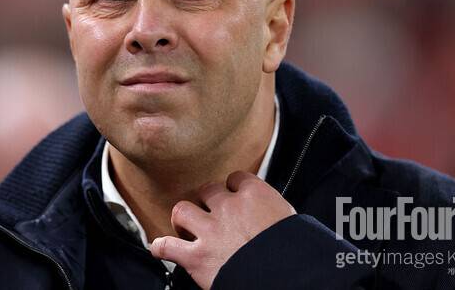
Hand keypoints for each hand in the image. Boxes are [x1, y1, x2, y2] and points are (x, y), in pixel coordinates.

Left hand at [150, 171, 296, 288]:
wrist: (287, 275)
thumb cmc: (293, 250)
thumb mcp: (289, 219)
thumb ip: (273, 211)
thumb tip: (270, 214)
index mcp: (255, 195)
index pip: (236, 178)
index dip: (234, 188)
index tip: (235, 196)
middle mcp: (229, 207)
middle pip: (208, 190)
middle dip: (209, 202)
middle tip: (214, 215)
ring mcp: (211, 230)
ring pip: (183, 210)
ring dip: (184, 218)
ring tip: (187, 226)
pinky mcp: (197, 256)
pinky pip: (168, 246)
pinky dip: (162, 247)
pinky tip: (161, 248)